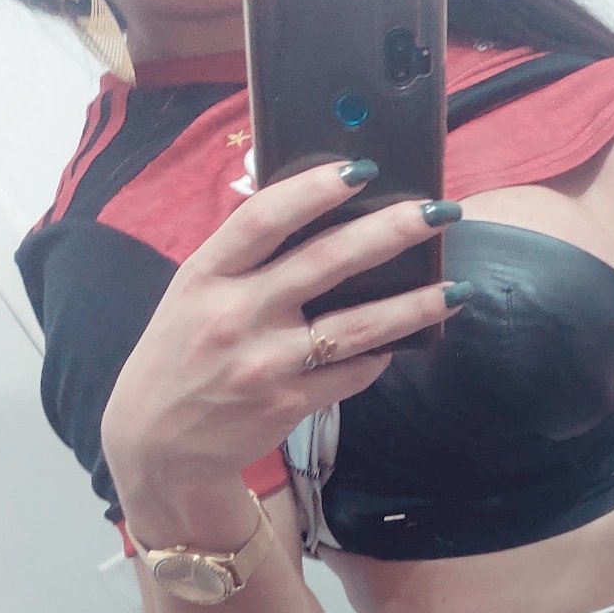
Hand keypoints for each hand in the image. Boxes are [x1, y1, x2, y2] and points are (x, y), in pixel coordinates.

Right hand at [101, 160, 462, 484]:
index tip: (363, 168)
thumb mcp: (191, 292)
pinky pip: (353, 373)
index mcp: (205, 275)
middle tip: (439, 211)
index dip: (315, 189)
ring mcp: (266, 364)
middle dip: (391, 232)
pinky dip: (382, 353)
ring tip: (457, 288)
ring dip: (414, 305)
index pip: (264, 218)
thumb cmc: (181, 353)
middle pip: (326, 262)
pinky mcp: (289, 404)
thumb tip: (305, 197)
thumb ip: (241, 252)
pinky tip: (406, 338)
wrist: (157, 444)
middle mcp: (235, 316)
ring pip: (357, 326)